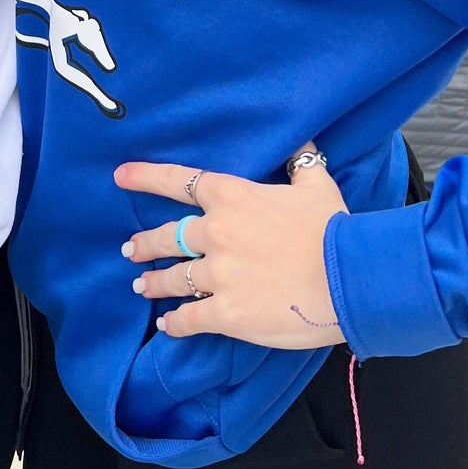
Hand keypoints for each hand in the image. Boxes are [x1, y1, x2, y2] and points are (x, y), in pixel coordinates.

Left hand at [116, 148, 347, 347]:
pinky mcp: (225, 314)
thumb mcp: (316, 184)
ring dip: (154, 283)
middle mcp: (215, 233)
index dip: (146, 178)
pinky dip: (175, 323)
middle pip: (167, 236)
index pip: (179, 182)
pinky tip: (168, 326)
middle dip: (144, 244)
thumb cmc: (333, 228)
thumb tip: (301, 142)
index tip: (119, 177)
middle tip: (129, 249)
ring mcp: (217, 275)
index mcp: (231, 197)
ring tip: (141, 286)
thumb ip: (301, 162)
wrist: (347, 277)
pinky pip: (188, 318)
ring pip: (172, 278)